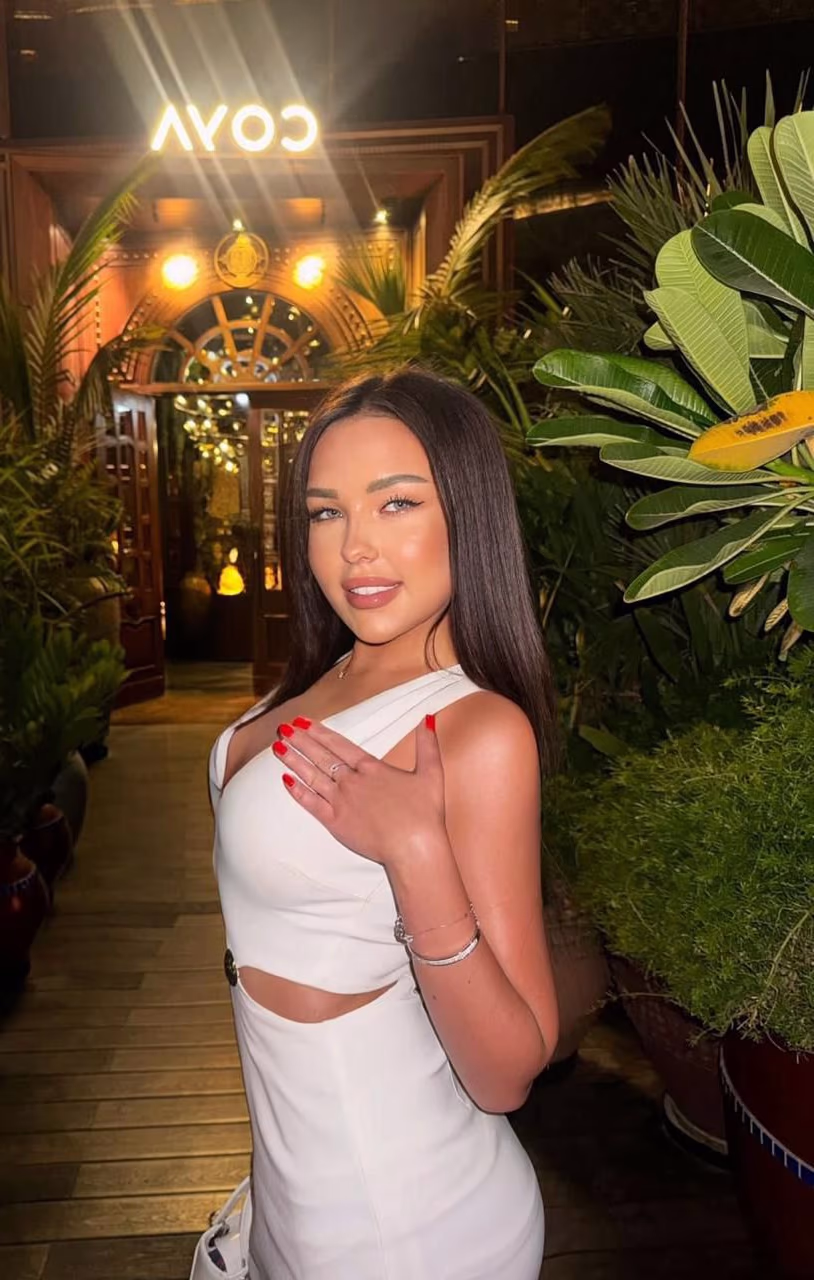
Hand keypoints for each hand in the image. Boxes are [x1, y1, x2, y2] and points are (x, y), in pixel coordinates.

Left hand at [273, 714, 445, 866]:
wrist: (415, 847)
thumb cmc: (425, 814)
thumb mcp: (431, 773)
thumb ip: (427, 744)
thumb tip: (428, 718)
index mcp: (371, 768)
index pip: (339, 744)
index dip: (319, 731)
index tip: (303, 721)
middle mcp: (352, 781)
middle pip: (320, 756)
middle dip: (300, 740)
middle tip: (282, 728)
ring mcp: (342, 802)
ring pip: (311, 776)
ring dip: (293, 761)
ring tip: (277, 748)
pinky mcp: (336, 823)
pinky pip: (312, 804)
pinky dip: (298, 791)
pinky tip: (286, 780)